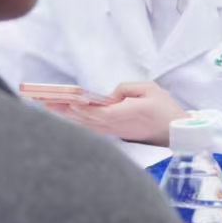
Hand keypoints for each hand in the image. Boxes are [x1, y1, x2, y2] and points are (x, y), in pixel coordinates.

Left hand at [61, 81, 187, 145]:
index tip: (69, 101)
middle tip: (45, 101)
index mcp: (126, 114)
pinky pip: (92, 128)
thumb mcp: (150, 89)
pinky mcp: (115, 134)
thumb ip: (127, 88)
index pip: (100, 112)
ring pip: (86, 124)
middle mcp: (117, 125)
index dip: (83, 108)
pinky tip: (66, 119)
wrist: (176, 132)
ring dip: (67, 117)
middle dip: (65, 110)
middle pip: (86, 119)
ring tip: (49, 108)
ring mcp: (115, 131)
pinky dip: (77, 123)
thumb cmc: (165, 109)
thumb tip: (110, 95)